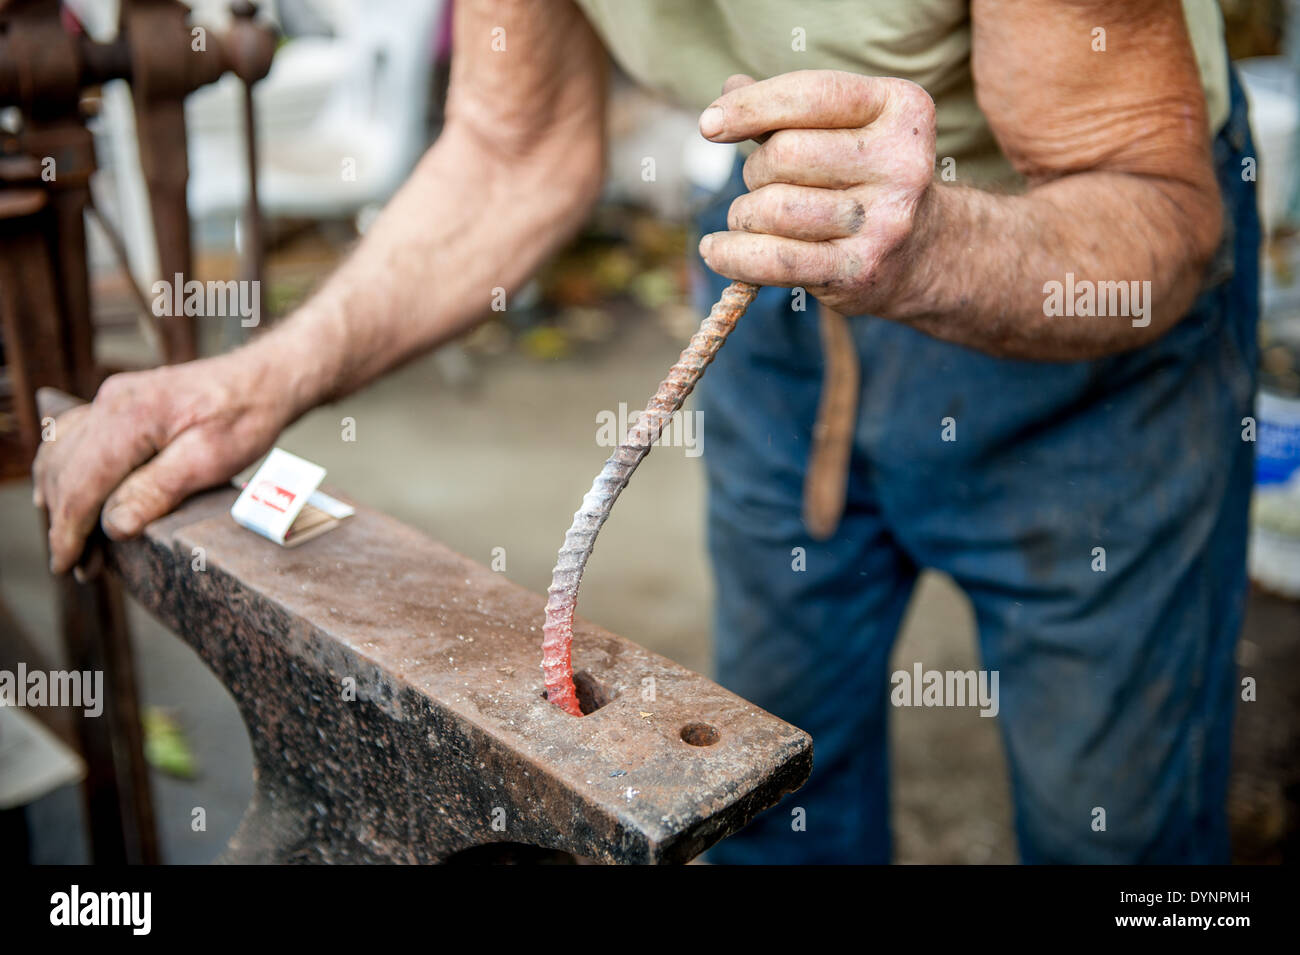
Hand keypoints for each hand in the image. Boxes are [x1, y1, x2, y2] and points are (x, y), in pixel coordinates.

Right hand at [33, 350, 293, 573]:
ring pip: (59, 453)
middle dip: (63, 522)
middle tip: (76, 566)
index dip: (68, 531)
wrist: (262, 379)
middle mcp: (110, 402)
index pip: (80, 483)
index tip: (65, 566)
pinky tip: (62, 493)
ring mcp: (110, 398)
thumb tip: (114, 526)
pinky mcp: (117, 402)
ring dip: (58, 498)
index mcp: (129, 417)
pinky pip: (72, 437)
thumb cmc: (244, 417)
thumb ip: (157, 490)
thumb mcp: (210, 459)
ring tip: (71, 541)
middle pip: (63, 471)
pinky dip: (63, 470)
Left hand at [697, 70, 936, 317]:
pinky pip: (774, 259)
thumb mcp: (842, 129)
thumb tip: (730, 90)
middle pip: (784, 154)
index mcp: (901, 108)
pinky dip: (732, 254)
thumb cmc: (863, 178)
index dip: (750, 106)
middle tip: (763, 184)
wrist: (920, 253)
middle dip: (755, 170)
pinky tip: (715, 249)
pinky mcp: (860, 270)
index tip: (710, 124)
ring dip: (744, 215)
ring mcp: (885, 221)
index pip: (810, 95)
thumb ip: (787, 108)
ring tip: (753, 219)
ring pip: (773, 208)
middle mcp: (902, 162)